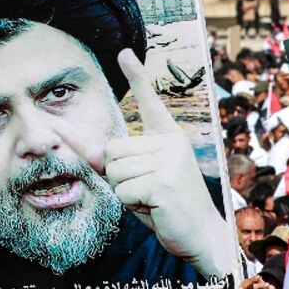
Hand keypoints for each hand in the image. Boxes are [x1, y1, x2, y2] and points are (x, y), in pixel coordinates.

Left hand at [106, 50, 231, 277]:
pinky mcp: (162, 181)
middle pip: (112, 150)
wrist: (201, 236)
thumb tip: (87, 151)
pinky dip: (131, 205)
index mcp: (169, 137)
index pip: (150, 102)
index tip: (125, 53)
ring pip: (114, 171)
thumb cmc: (169, 208)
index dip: (137, 76)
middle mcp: (171, 142)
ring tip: (151, 199)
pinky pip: (122, 190)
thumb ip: (117, 164)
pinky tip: (155, 207)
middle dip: (118, 176)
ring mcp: (168, 160)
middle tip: (146, 191)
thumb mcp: (140, 180)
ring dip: (124, 192)